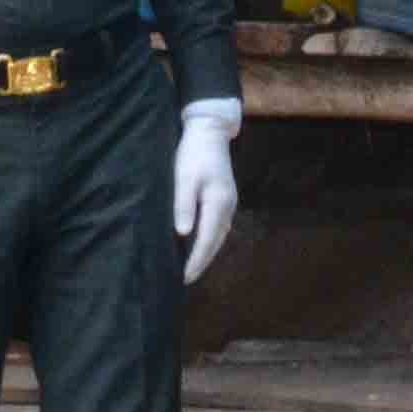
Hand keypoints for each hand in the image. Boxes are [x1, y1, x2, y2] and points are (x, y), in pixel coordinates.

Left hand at [170, 98, 242, 286]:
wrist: (210, 132)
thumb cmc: (193, 154)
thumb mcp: (184, 178)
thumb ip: (184, 205)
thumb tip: (184, 234)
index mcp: (218, 203)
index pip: (207, 240)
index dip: (196, 260)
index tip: (185, 277)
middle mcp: (227, 206)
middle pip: (215, 242)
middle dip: (202, 261)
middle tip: (186, 279)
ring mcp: (228, 203)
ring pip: (218, 235)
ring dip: (206, 252)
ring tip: (192, 267)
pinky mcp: (224, 198)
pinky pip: (218, 226)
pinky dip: (209, 239)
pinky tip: (200, 244)